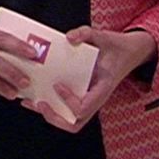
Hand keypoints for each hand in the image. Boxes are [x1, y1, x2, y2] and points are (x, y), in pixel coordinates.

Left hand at [31, 28, 157, 132]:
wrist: (128, 53)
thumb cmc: (115, 48)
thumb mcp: (104, 36)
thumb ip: (86, 34)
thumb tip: (69, 38)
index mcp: (103, 89)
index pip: (84, 108)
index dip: (68, 101)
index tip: (57, 85)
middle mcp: (95, 99)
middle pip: (75, 124)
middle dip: (54, 117)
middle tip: (40, 102)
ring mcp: (88, 100)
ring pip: (69, 121)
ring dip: (49, 115)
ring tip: (30, 102)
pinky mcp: (81, 96)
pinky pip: (66, 110)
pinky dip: (51, 107)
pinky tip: (34, 96)